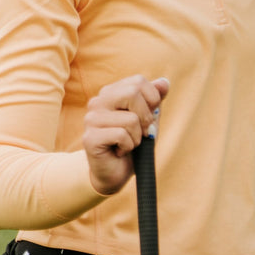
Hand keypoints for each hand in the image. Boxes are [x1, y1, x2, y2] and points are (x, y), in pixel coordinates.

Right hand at [83, 75, 169, 194]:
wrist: (116, 172)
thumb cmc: (133, 142)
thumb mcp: (150, 118)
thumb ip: (156, 99)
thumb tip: (165, 82)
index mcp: (111, 92)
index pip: (138, 81)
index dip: (152, 100)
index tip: (147, 117)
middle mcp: (98, 101)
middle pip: (133, 93)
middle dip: (146, 116)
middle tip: (140, 132)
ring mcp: (91, 119)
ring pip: (131, 118)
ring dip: (137, 136)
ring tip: (127, 143)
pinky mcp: (90, 138)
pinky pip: (122, 135)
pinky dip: (128, 146)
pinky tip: (119, 151)